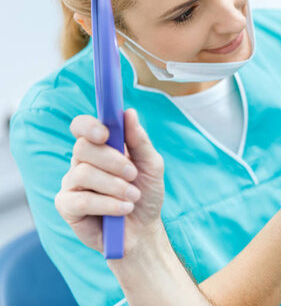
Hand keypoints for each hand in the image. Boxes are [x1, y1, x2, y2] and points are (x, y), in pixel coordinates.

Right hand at [55, 109, 164, 255]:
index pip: (82, 126)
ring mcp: (72, 184)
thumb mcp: (151, 166)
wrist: (143, 231)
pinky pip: (80, 200)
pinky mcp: (66, 207)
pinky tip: (124, 209)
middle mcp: (82, 162)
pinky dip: (107, 204)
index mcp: (100, 147)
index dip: (89, 126)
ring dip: (114, 186)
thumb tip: (129, 113)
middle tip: (133, 174)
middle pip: (83, 148)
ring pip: (83, 173)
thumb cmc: (146, 195)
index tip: (106, 133)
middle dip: (112, 161)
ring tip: (133, 197)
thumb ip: (140, 140)